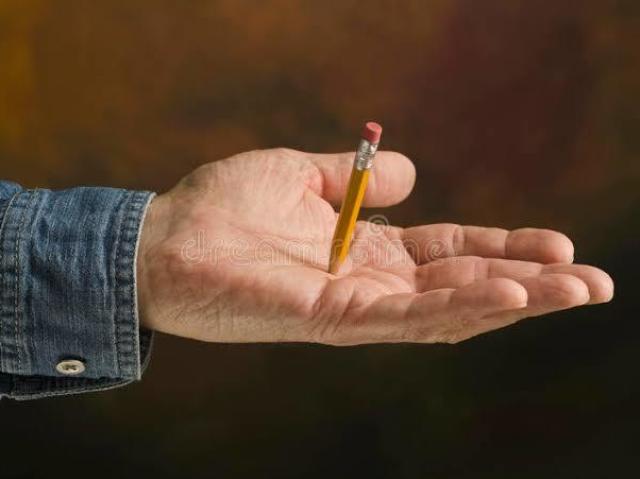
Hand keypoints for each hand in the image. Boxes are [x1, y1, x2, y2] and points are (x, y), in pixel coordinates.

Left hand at [137, 148, 612, 344]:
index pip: (449, 251)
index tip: (557, 243)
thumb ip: (359, 179)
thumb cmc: (222, 205)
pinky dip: (457, 308)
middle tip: (594, 281)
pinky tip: (509, 297)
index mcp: (367, 250)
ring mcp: (354, 307)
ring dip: (513, 300)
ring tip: (573, 289)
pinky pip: (404, 318)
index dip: (503, 246)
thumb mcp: (299, 174)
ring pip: (447, 309)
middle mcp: (370, 283)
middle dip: (530, 283)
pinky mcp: (331, 319)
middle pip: (463, 285)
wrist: (160, 237)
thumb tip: (413, 175)